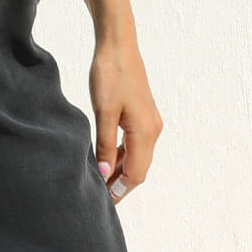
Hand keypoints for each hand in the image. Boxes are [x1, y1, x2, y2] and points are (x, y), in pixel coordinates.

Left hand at [90, 35, 162, 200]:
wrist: (118, 46)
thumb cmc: (109, 75)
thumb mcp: (103, 112)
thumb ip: (104, 145)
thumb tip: (105, 175)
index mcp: (145, 132)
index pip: (135, 174)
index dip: (120, 191)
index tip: (103, 205)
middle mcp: (153, 131)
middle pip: (138, 169)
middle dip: (120, 185)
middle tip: (99, 200)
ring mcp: (149, 123)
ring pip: (136, 158)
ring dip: (120, 172)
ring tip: (100, 184)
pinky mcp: (142, 116)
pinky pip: (133, 145)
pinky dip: (121, 156)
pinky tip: (106, 161)